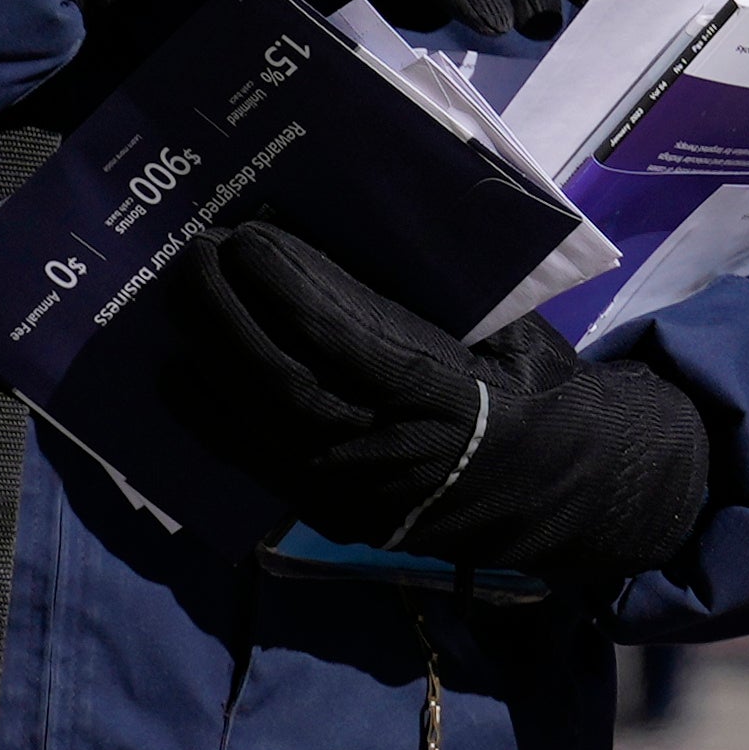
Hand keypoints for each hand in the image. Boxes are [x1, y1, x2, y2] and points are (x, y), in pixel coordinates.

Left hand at [168, 225, 710, 582]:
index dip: (286, 289)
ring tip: (181, 295)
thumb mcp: (504, 330)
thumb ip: (430, 299)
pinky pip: (254, 460)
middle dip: (226, 314)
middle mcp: (391, 458)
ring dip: (206, 354)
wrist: (569, 492)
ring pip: (256, 425)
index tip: (248, 235)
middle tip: (196, 251)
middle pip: (282, 383)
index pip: (345, 344)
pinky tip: (179, 368)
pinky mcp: (332, 516)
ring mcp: (355, 496)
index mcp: (448, 403)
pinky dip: (208, 413)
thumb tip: (354, 234)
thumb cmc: (537, 388)